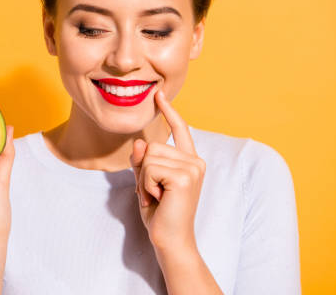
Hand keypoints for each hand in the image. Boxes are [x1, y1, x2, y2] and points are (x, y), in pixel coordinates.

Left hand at [129, 89, 205, 250]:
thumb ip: (143, 162)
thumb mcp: (146, 183)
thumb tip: (140, 142)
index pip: (180, 130)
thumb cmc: (160, 214)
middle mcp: (195, 161)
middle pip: (153, 145)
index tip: (158, 94)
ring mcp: (193, 168)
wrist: (170, 241)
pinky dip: (145, 186)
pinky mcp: (185, 177)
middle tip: (154, 193)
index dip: (168, 111)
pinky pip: (149, 168)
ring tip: (156, 197)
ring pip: (149, 156)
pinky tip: (157, 200)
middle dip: (143, 170)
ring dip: (143, 180)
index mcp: (189, 161)